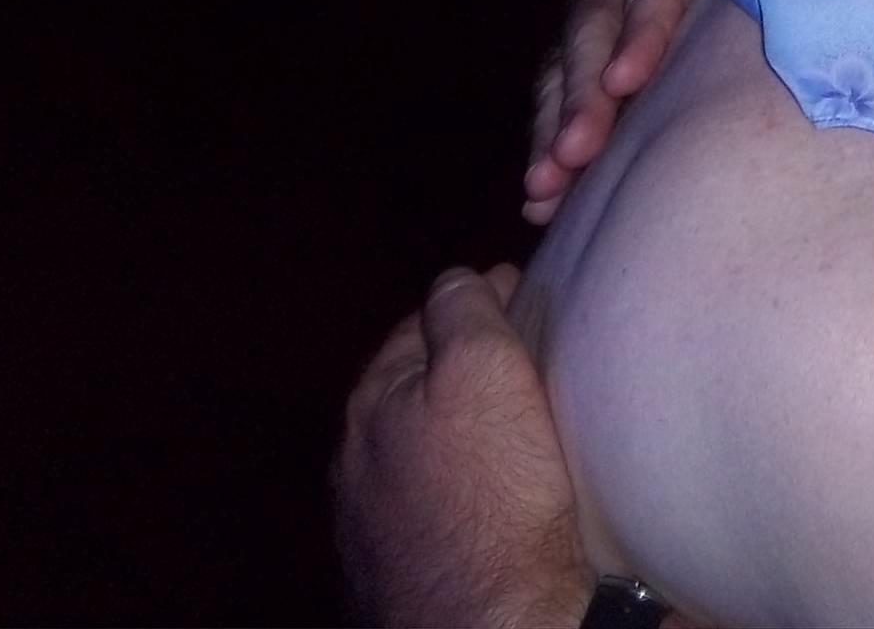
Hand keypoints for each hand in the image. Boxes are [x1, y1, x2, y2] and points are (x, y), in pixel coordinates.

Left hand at [335, 266, 590, 628]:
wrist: (490, 626)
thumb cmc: (493, 494)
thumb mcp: (486, 374)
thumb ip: (463, 314)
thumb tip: (455, 279)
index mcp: (370, 402)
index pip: (419, 323)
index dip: (471, 302)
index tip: (518, 292)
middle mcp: (355, 462)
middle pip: (411, 390)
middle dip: (455, 368)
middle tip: (518, 357)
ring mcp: (368, 528)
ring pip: (414, 453)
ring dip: (451, 433)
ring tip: (507, 429)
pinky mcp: (394, 578)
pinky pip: (427, 509)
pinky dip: (453, 488)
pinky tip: (486, 500)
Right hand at [524, 0, 715, 224]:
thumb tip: (822, 21)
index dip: (641, 35)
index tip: (627, 83)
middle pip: (594, 32)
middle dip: (584, 99)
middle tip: (576, 154)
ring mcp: (593, 16)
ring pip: (563, 71)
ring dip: (554, 132)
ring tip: (546, 187)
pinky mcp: (580, 57)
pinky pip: (555, 101)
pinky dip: (548, 149)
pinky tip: (542, 198)